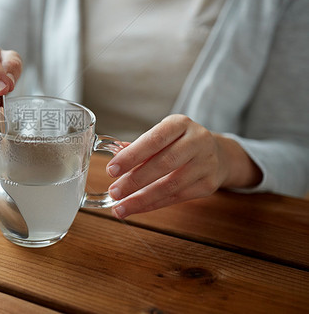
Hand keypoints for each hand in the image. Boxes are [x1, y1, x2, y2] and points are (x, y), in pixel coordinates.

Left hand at [107, 114, 261, 218]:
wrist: (219, 154)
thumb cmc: (180, 143)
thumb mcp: (163, 136)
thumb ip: (140, 147)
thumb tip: (115, 159)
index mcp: (180, 124)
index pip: (154, 139)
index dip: (131, 156)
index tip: (111, 170)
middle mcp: (197, 141)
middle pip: (163, 163)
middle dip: (134, 180)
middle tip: (114, 192)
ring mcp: (206, 164)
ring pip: (170, 185)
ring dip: (142, 199)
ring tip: (120, 207)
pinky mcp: (209, 185)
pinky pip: (177, 198)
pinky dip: (153, 204)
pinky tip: (137, 208)